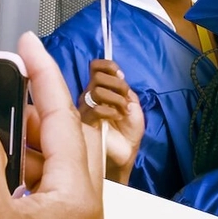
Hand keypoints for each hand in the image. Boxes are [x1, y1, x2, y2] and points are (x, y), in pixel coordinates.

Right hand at [79, 59, 143, 177]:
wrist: (126, 152)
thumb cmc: (128, 130)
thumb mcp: (132, 105)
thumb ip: (125, 89)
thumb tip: (119, 76)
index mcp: (100, 89)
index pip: (97, 67)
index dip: (109, 66)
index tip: (121, 75)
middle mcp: (89, 97)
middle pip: (97, 77)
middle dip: (117, 85)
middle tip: (126, 99)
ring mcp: (85, 109)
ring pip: (96, 91)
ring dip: (116, 100)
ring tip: (123, 112)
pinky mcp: (84, 124)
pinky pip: (95, 109)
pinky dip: (111, 111)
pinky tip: (117, 118)